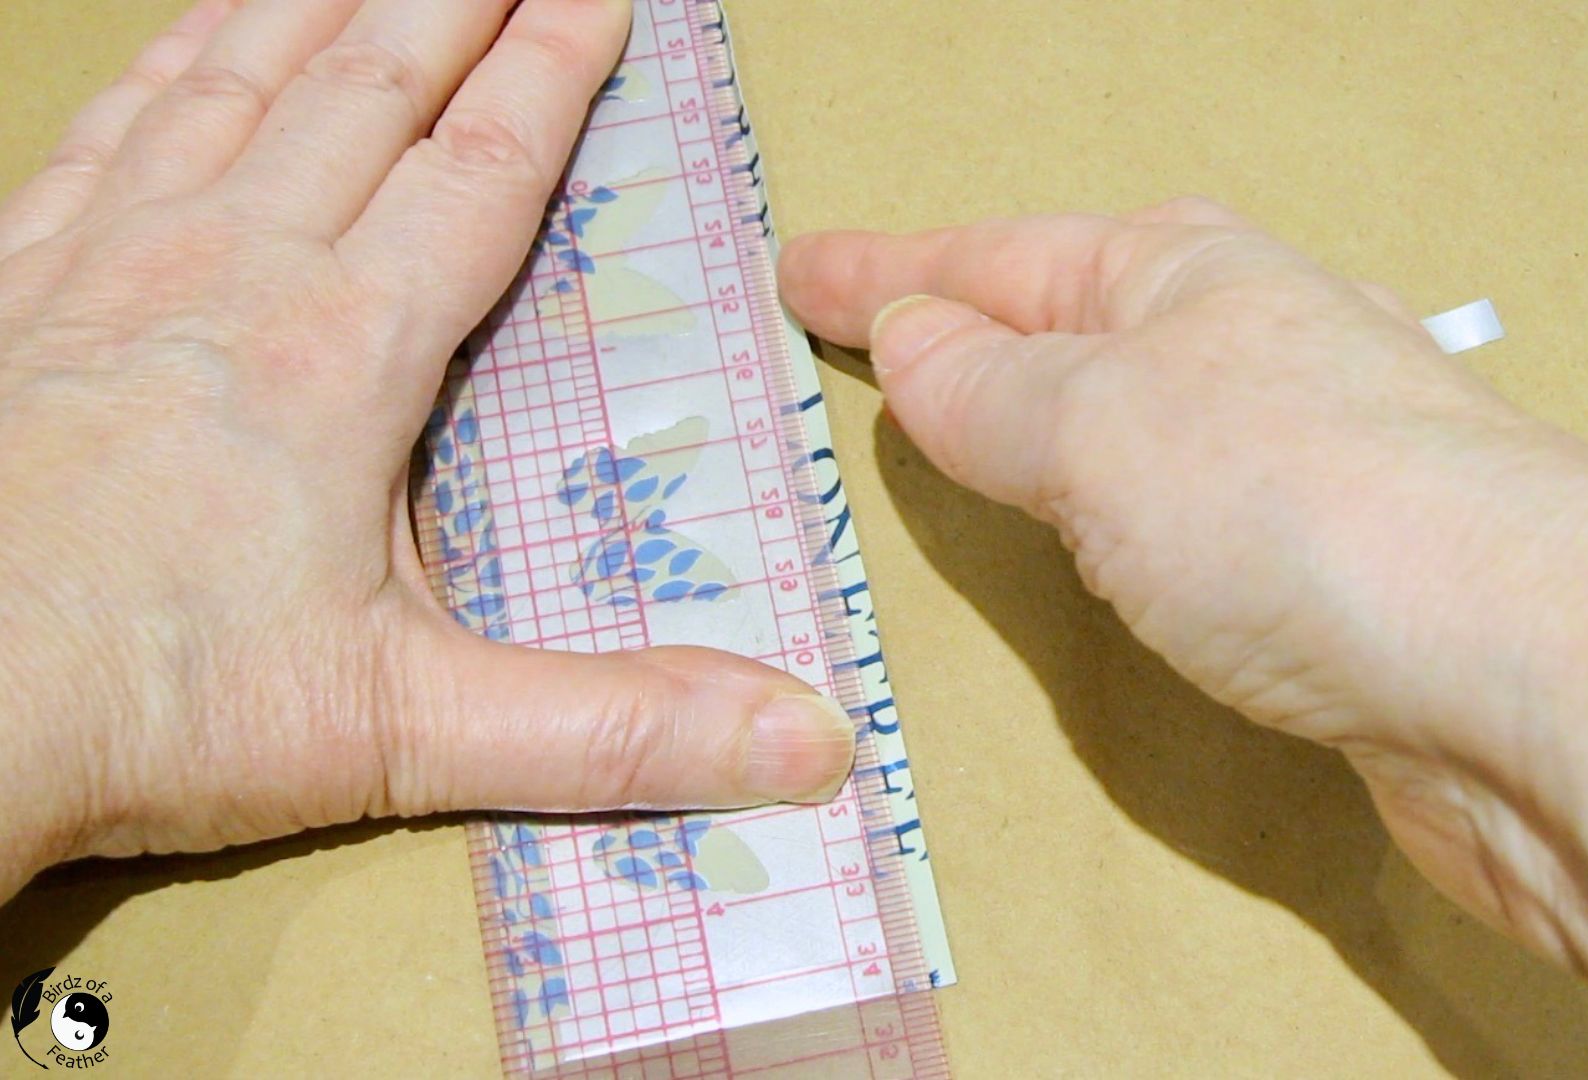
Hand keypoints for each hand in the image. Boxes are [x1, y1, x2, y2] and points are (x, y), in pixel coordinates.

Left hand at [0, 0, 852, 899]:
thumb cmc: (144, 707)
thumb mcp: (409, 734)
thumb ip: (613, 732)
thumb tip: (804, 744)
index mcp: (343, 350)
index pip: (481, 166)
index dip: (553, 67)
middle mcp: (229, 270)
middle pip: (366, 84)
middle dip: (454, 0)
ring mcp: (108, 263)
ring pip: (236, 78)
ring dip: (319, 2)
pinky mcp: (17, 289)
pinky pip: (113, 129)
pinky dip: (170, 64)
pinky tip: (190, 43)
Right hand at [782, 198, 1587, 930]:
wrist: (1534, 679)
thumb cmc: (1301, 512)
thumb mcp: (1098, 426)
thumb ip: (992, 393)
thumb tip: (915, 341)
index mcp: (1184, 278)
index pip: (993, 260)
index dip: (885, 267)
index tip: (797, 273)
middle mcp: (1249, 355)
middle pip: (1073, 329)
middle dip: (972, 334)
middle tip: (873, 347)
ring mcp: (1301, 468)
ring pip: (1133, 432)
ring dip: (1046, 433)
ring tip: (966, 441)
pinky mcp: (1337, 586)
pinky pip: (1179, 532)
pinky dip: (1114, 532)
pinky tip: (1108, 557)